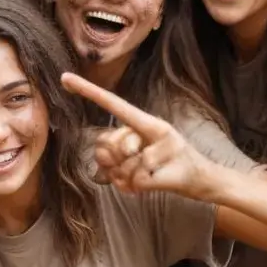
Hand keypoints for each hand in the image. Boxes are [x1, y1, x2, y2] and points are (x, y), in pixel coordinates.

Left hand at [61, 73, 208, 196]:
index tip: (64, 77)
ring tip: (150, 176)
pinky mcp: (175, 165)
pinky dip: (142, 189)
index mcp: (145, 121)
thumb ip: (116, 153)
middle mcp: (156, 126)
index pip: (113, 104)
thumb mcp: (139, 156)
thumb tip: (99, 154)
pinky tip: (158, 183)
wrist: (202, 180)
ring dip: (132, 180)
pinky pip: (140, 181)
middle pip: (113, 146)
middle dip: (116, 165)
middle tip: (133, 169)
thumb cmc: (164, 167)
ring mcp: (168, 144)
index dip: (88, 91)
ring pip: (127, 168)